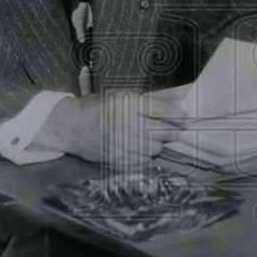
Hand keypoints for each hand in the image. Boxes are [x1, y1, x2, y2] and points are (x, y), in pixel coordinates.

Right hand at [35, 90, 187, 169]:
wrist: (70, 126)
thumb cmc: (96, 107)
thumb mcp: (119, 94)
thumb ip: (144, 100)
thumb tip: (174, 106)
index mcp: (126, 103)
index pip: (162, 109)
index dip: (178, 115)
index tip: (186, 119)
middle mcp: (125, 123)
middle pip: (162, 131)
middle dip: (172, 131)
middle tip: (174, 130)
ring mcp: (121, 144)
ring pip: (155, 148)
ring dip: (159, 144)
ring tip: (152, 138)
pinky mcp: (117, 160)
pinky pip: (143, 162)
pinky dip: (147, 156)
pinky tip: (141, 148)